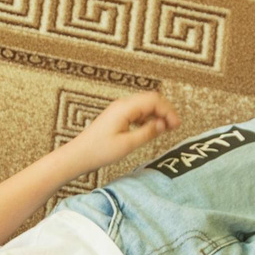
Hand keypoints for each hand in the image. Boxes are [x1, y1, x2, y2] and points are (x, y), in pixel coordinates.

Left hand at [51, 91, 179, 175]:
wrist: (78, 156)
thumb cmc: (99, 151)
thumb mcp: (127, 144)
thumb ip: (148, 132)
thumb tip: (163, 124)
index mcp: (125, 108)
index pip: (155, 100)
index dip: (169, 111)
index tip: (176, 125)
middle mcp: (123, 105)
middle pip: (151, 99)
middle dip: (165, 111)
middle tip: (174, 126)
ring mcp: (119, 109)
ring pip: (145, 105)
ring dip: (157, 114)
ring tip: (166, 128)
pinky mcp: (117, 116)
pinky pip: (138, 112)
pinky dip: (148, 118)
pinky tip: (152, 129)